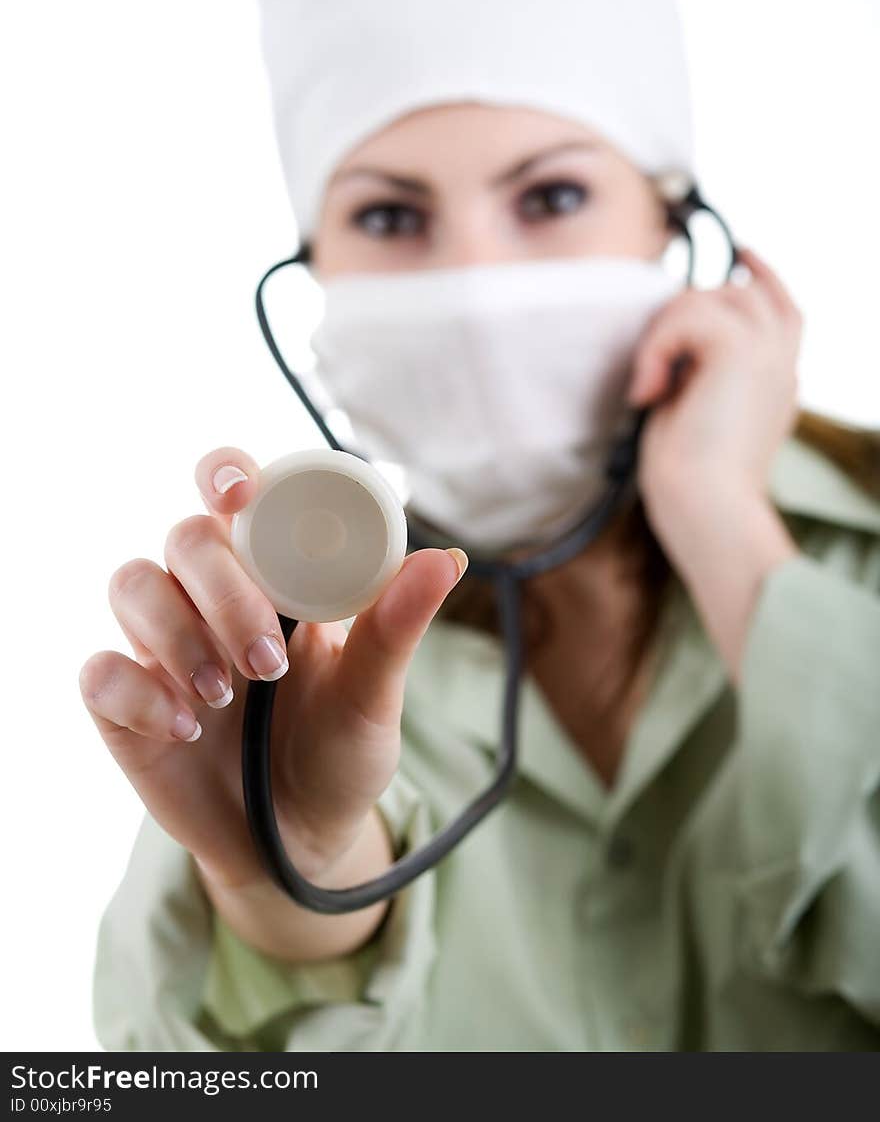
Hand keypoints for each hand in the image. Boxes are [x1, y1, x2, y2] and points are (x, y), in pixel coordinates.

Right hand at [80, 447, 467, 898]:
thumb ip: (396, 629)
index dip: (226, 473)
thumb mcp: (374, 697)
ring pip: (131, 584)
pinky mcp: (123, 702)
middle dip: (224, 590)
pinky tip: (183, 729)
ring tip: (225, 696)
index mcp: (273, 571)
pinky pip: (98, 670)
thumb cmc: (339, 753)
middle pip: (185, 537)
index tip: (239, 493)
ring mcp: (160, 644)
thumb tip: (448, 559)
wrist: (297, 844)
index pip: (235, 490)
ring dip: (175, 633)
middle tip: (269, 661)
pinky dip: (136, 693)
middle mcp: (209, 593)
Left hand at [626, 248, 801, 674]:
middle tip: (654, 363)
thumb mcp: (698, 419)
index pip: (783, 309)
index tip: (743, 252)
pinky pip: (688, 314)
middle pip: (743, 292)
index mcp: (779, 382)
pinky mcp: (742, 351)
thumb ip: (702, 379)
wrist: (706, 510)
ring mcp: (767, 354)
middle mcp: (781, 364)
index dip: (764, 275)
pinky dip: (656, 347)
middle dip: (688, 306)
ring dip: (666, 333)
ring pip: (712, 295)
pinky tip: (648, 392)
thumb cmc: (690, 485)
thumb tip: (677, 353)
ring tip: (650, 388)